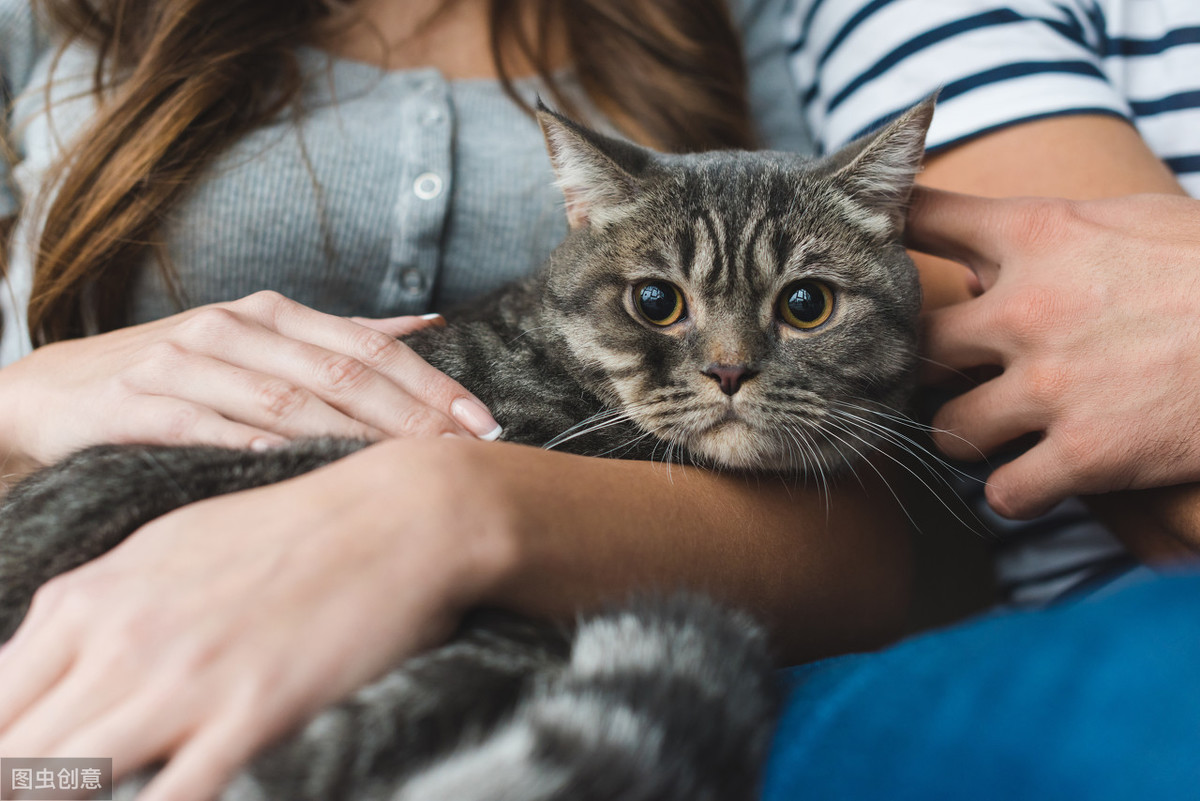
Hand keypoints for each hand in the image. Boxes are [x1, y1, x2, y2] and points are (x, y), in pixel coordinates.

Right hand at [0, 291, 500, 470]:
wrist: (57, 390)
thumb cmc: (180, 373)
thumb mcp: (262, 343)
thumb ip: (343, 337)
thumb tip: (430, 324)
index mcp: (274, 314)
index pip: (371, 350)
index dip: (434, 387)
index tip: (485, 425)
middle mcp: (235, 328)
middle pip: (342, 375)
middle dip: (413, 419)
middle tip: (465, 457)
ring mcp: (185, 361)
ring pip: (286, 401)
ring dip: (353, 439)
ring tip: (408, 471)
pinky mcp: (138, 403)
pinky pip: (206, 427)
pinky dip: (253, 446)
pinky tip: (295, 468)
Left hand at [0, 437, 515, 800]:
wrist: (398, 515)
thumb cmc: (290, 529)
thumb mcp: (169, 548)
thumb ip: (96, 609)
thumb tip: (38, 664)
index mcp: (91, 597)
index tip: (20, 772)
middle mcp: (120, 639)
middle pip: (12, 755)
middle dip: (17, 784)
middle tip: (39, 794)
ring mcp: (184, 679)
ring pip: (63, 781)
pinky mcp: (251, 711)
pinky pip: (170, 799)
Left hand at [909, 188, 1199, 518]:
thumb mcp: (1137, 221)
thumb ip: (1058, 234)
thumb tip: (992, 253)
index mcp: (1040, 233)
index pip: (926, 218)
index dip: (890, 234)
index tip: (872, 251)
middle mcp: (1027, 307)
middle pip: (917, 346)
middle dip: (925, 370)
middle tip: (946, 382)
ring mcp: (1052, 384)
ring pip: (947, 431)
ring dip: (964, 439)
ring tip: (991, 437)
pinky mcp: (1087, 454)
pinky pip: (1006, 494)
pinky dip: (1014, 495)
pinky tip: (1033, 483)